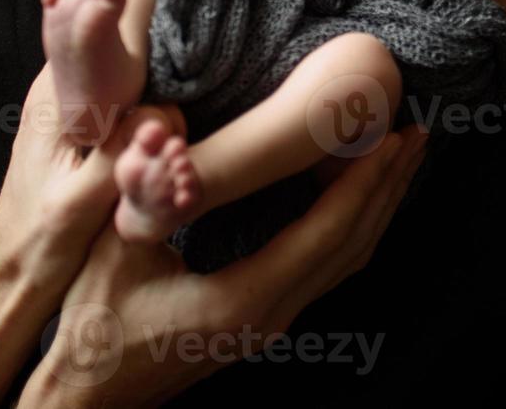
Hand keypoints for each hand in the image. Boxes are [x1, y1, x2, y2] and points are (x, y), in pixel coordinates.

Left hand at [0, 0, 186, 408]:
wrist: (7, 280)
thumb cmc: (40, 244)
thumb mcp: (86, 202)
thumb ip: (124, 156)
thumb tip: (169, 112)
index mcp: (61, 96)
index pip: (91, 15)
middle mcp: (61, 89)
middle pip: (94, 9)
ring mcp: (69, 104)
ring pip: (101, 29)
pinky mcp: (81, 124)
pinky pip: (110, 57)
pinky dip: (128, 23)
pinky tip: (141, 16)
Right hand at [20, 128, 429, 406]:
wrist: (89, 396)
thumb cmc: (94, 327)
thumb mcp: (114, 252)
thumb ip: (142, 192)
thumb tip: (162, 124)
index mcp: (243, 300)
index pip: (326, 235)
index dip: (363, 183)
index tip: (390, 137)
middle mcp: (270, 314)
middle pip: (352, 244)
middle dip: (387, 186)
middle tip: (416, 132)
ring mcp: (271, 320)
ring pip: (346, 258)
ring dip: (376, 203)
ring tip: (399, 156)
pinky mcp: (263, 316)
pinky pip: (327, 264)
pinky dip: (352, 222)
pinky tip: (354, 192)